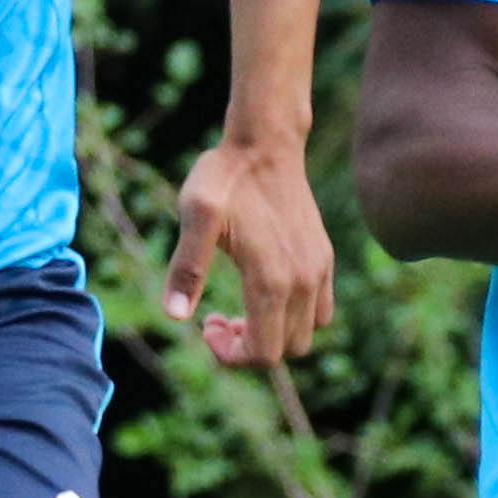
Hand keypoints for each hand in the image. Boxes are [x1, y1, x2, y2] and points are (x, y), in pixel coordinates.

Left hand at [165, 136, 334, 366]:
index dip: (231, 355)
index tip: (205, 324)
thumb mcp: (195, 217)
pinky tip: (264, 290)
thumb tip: (174, 316)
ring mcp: (318, 269)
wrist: (264, 143)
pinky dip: (293, 317)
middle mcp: (303, 281)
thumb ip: (186, 269)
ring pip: (306, 335)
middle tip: (217, 318)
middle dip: (249, 348)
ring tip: (240, 308)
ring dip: (273, 334)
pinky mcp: (324, 257)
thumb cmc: (225, 178)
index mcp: (271, 280)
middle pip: (287, 351)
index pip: (264, 354)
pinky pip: (321, 310)